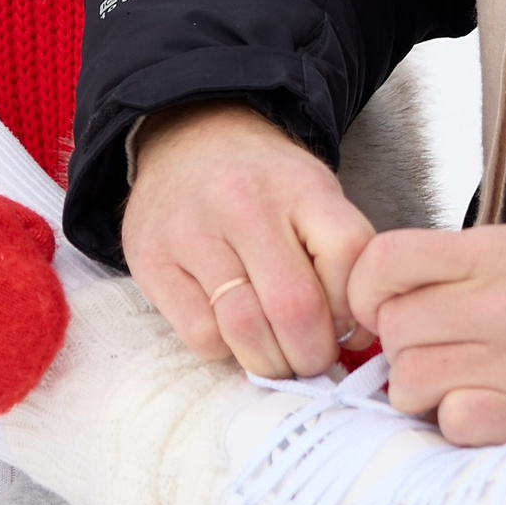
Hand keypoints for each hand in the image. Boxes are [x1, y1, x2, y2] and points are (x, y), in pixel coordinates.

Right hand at [122, 102, 377, 377]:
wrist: (187, 142)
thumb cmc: (262, 185)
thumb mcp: (314, 194)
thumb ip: (340, 257)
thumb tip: (355, 338)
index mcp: (300, 185)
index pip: (348, 258)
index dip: (355, 311)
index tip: (348, 330)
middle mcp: (244, 204)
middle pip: (295, 307)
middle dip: (312, 355)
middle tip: (312, 361)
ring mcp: (191, 231)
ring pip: (245, 329)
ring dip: (270, 362)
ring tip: (276, 357)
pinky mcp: (151, 260)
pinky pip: (200, 334)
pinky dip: (224, 348)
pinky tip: (230, 330)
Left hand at [346, 223, 505, 445]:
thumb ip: (456, 265)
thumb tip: (387, 295)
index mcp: (495, 254)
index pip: (385, 262)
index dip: (366, 288)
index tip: (378, 303)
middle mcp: (502, 305)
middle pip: (393, 330)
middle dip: (402, 342)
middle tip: (435, 344)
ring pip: (412, 382)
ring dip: (424, 385)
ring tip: (460, 375)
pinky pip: (454, 424)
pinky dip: (459, 420)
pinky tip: (486, 403)